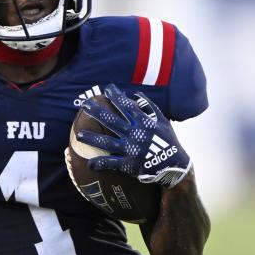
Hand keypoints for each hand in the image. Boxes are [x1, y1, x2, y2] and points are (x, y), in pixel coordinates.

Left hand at [75, 84, 191, 187]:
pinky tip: (89, 163)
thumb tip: (135, 94)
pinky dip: (101, 163)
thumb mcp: (163, 121)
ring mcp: (131, 150)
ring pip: (107, 143)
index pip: (127, 106)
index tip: (107, 88)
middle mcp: (135, 135)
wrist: (175, 166)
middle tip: (85, 104)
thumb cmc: (168, 141)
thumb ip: (149, 107)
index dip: (116, 96)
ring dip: (92, 139)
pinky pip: (112, 163)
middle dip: (97, 112)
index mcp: (144, 123)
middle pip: (112, 121)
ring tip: (79, 135)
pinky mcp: (129, 165)